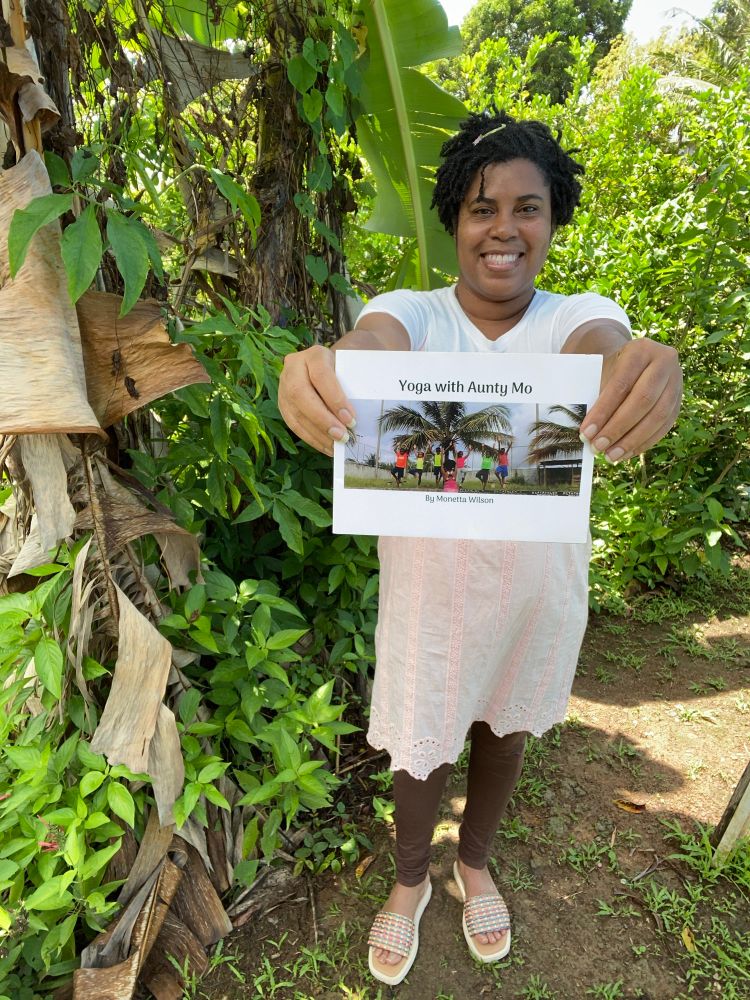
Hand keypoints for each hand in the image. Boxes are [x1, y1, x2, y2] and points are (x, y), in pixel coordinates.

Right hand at [277, 345, 355, 455]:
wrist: (328, 366)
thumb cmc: (344, 370)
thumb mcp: (350, 370)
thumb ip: (354, 386)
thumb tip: (359, 416)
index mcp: (314, 355)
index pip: (321, 375)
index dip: (335, 399)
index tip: (351, 419)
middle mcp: (294, 367)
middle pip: (301, 394)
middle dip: (323, 419)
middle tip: (343, 436)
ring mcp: (284, 386)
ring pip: (295, 412)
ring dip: (318, 433)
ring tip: (337, 446)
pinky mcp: (282, 404)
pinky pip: (293, 424)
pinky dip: (311, 438)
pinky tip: (327, 447)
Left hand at [580, 339, 681, 460]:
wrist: (636, 361)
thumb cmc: (612, 369)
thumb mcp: (603, 371)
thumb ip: (597, 395)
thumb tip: (588, 433)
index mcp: (641, 350)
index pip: (621, 384)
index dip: (603, 411)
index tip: (586, 432)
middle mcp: (664, 362)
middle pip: (642, 400)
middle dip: (618, 428)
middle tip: (598, 446)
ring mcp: (676, 382)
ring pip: (657, 416)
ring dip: (632, 440)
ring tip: (610, 455)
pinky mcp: (679, 401)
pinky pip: (664, 426)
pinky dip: (644, 442)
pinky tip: (626, 453)